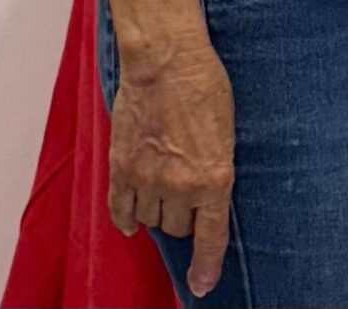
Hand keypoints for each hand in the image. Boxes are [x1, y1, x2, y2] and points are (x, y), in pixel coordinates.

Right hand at [108, 43, 234, 296]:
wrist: (165, 61)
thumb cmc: (204, 86)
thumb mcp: (226, 131)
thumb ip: (215, 169)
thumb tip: (206, 195)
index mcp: (214, 177)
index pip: (210, 236)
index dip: (206, 265)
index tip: (202, 285)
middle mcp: (180, 186)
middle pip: (180, 227)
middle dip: (186, 215)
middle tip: (186, 189)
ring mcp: (147, 179)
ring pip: (151, 220)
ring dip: (158, 211)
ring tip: (162, 185)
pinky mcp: (121, 169)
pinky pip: (121, 211)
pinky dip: (127, 217)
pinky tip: (132, 214)